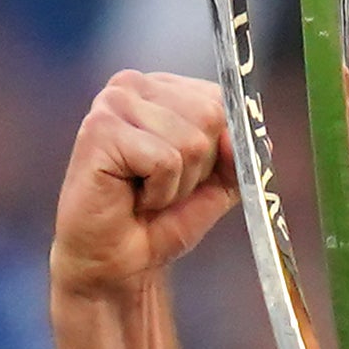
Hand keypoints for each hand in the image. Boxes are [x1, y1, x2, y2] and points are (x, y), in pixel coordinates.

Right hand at [48, 72, 240, 296]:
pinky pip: (165, 161)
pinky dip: (159, 192)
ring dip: (177, 184)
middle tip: (162, 187)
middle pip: (209, 116)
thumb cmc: (159, 221)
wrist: (119, 263)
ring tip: (147, 194)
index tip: (185, 172)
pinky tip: (133, 198)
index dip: (217, 147)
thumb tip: (248, 134)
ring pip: (190, 141)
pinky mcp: (100, 130)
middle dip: (198, 167)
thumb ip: (239, 155)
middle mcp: (132, 85)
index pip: (220, 99)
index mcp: (160, 88)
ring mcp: (113, 103)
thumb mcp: (216, 185)